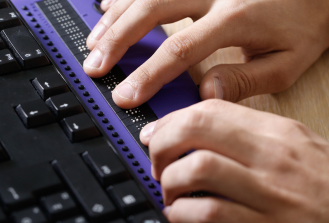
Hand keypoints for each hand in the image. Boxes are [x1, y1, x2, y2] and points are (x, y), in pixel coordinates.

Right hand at [83, 0, 328, 108]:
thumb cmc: (303, 22)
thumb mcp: (287, 61)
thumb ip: (246, 80)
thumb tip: (206, 94)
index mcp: (235, 17)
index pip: (180, 48)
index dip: (148, 74)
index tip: (126, 95)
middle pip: (152, 10)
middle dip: (118, 41)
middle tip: (95, 65)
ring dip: (115, 17)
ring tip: (94, 42)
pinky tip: (108, 7)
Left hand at [139, 100, 328, 222]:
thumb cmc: (322, 186)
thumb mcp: (293, 148)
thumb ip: (246, 137)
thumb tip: (195, 133)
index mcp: (276, 133)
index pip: (210, 109)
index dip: (171, 120)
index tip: (155, 133)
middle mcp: (271, 157)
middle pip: (196, 129)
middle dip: (162, 143)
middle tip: (157, 161)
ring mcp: (269, 194)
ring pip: (197, 168)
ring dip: (170, 180)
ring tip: (170, 190)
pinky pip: (208, 212)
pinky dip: (182, 213)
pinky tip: (182, 213)